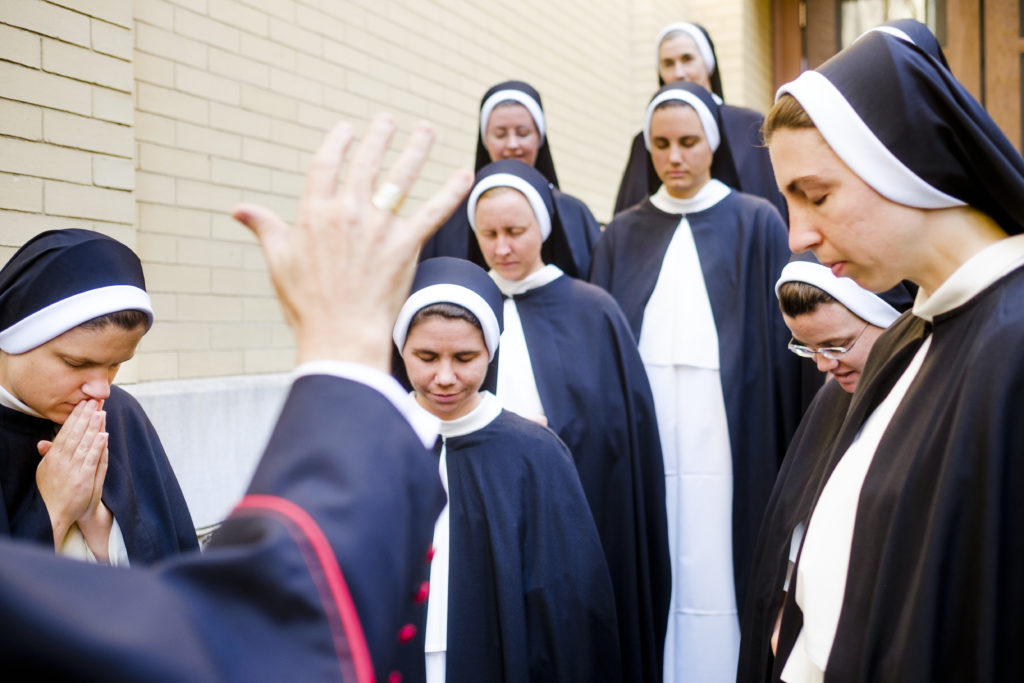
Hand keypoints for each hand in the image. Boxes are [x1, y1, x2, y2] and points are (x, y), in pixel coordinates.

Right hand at [36, 400, 108, 546]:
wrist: (54, 514)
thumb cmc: (51, 492)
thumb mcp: (45, 471)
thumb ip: (49, 455)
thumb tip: (43, 442)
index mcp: (52, 457)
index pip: (65, 432)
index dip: (75, 417)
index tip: (83, 404)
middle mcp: (61, 461)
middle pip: (75, 434)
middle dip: (85, 417)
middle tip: (94, 401)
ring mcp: (72, 470)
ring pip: (84, 444)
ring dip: (93, 428)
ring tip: (101, 413)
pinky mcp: (83, 479)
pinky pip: (91, 460)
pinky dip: (98, 447)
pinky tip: (104, 435)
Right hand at [232, 114, 473, 370]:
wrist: (340, 335)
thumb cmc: (306, 303)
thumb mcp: (279, 261)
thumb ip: (265, 227)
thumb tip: (239, 209)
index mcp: (315, 212)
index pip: (327, 164)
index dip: (338, 143)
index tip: (347, 130)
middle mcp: (348, 212)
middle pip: (367, 163)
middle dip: (378, 137)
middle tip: (387, 120)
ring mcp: (380, 227)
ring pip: (401, 178)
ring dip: (415, 150)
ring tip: (424, 130)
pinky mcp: (406, 245)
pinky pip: (434, 212)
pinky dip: (451, 192)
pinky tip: (464, 174)